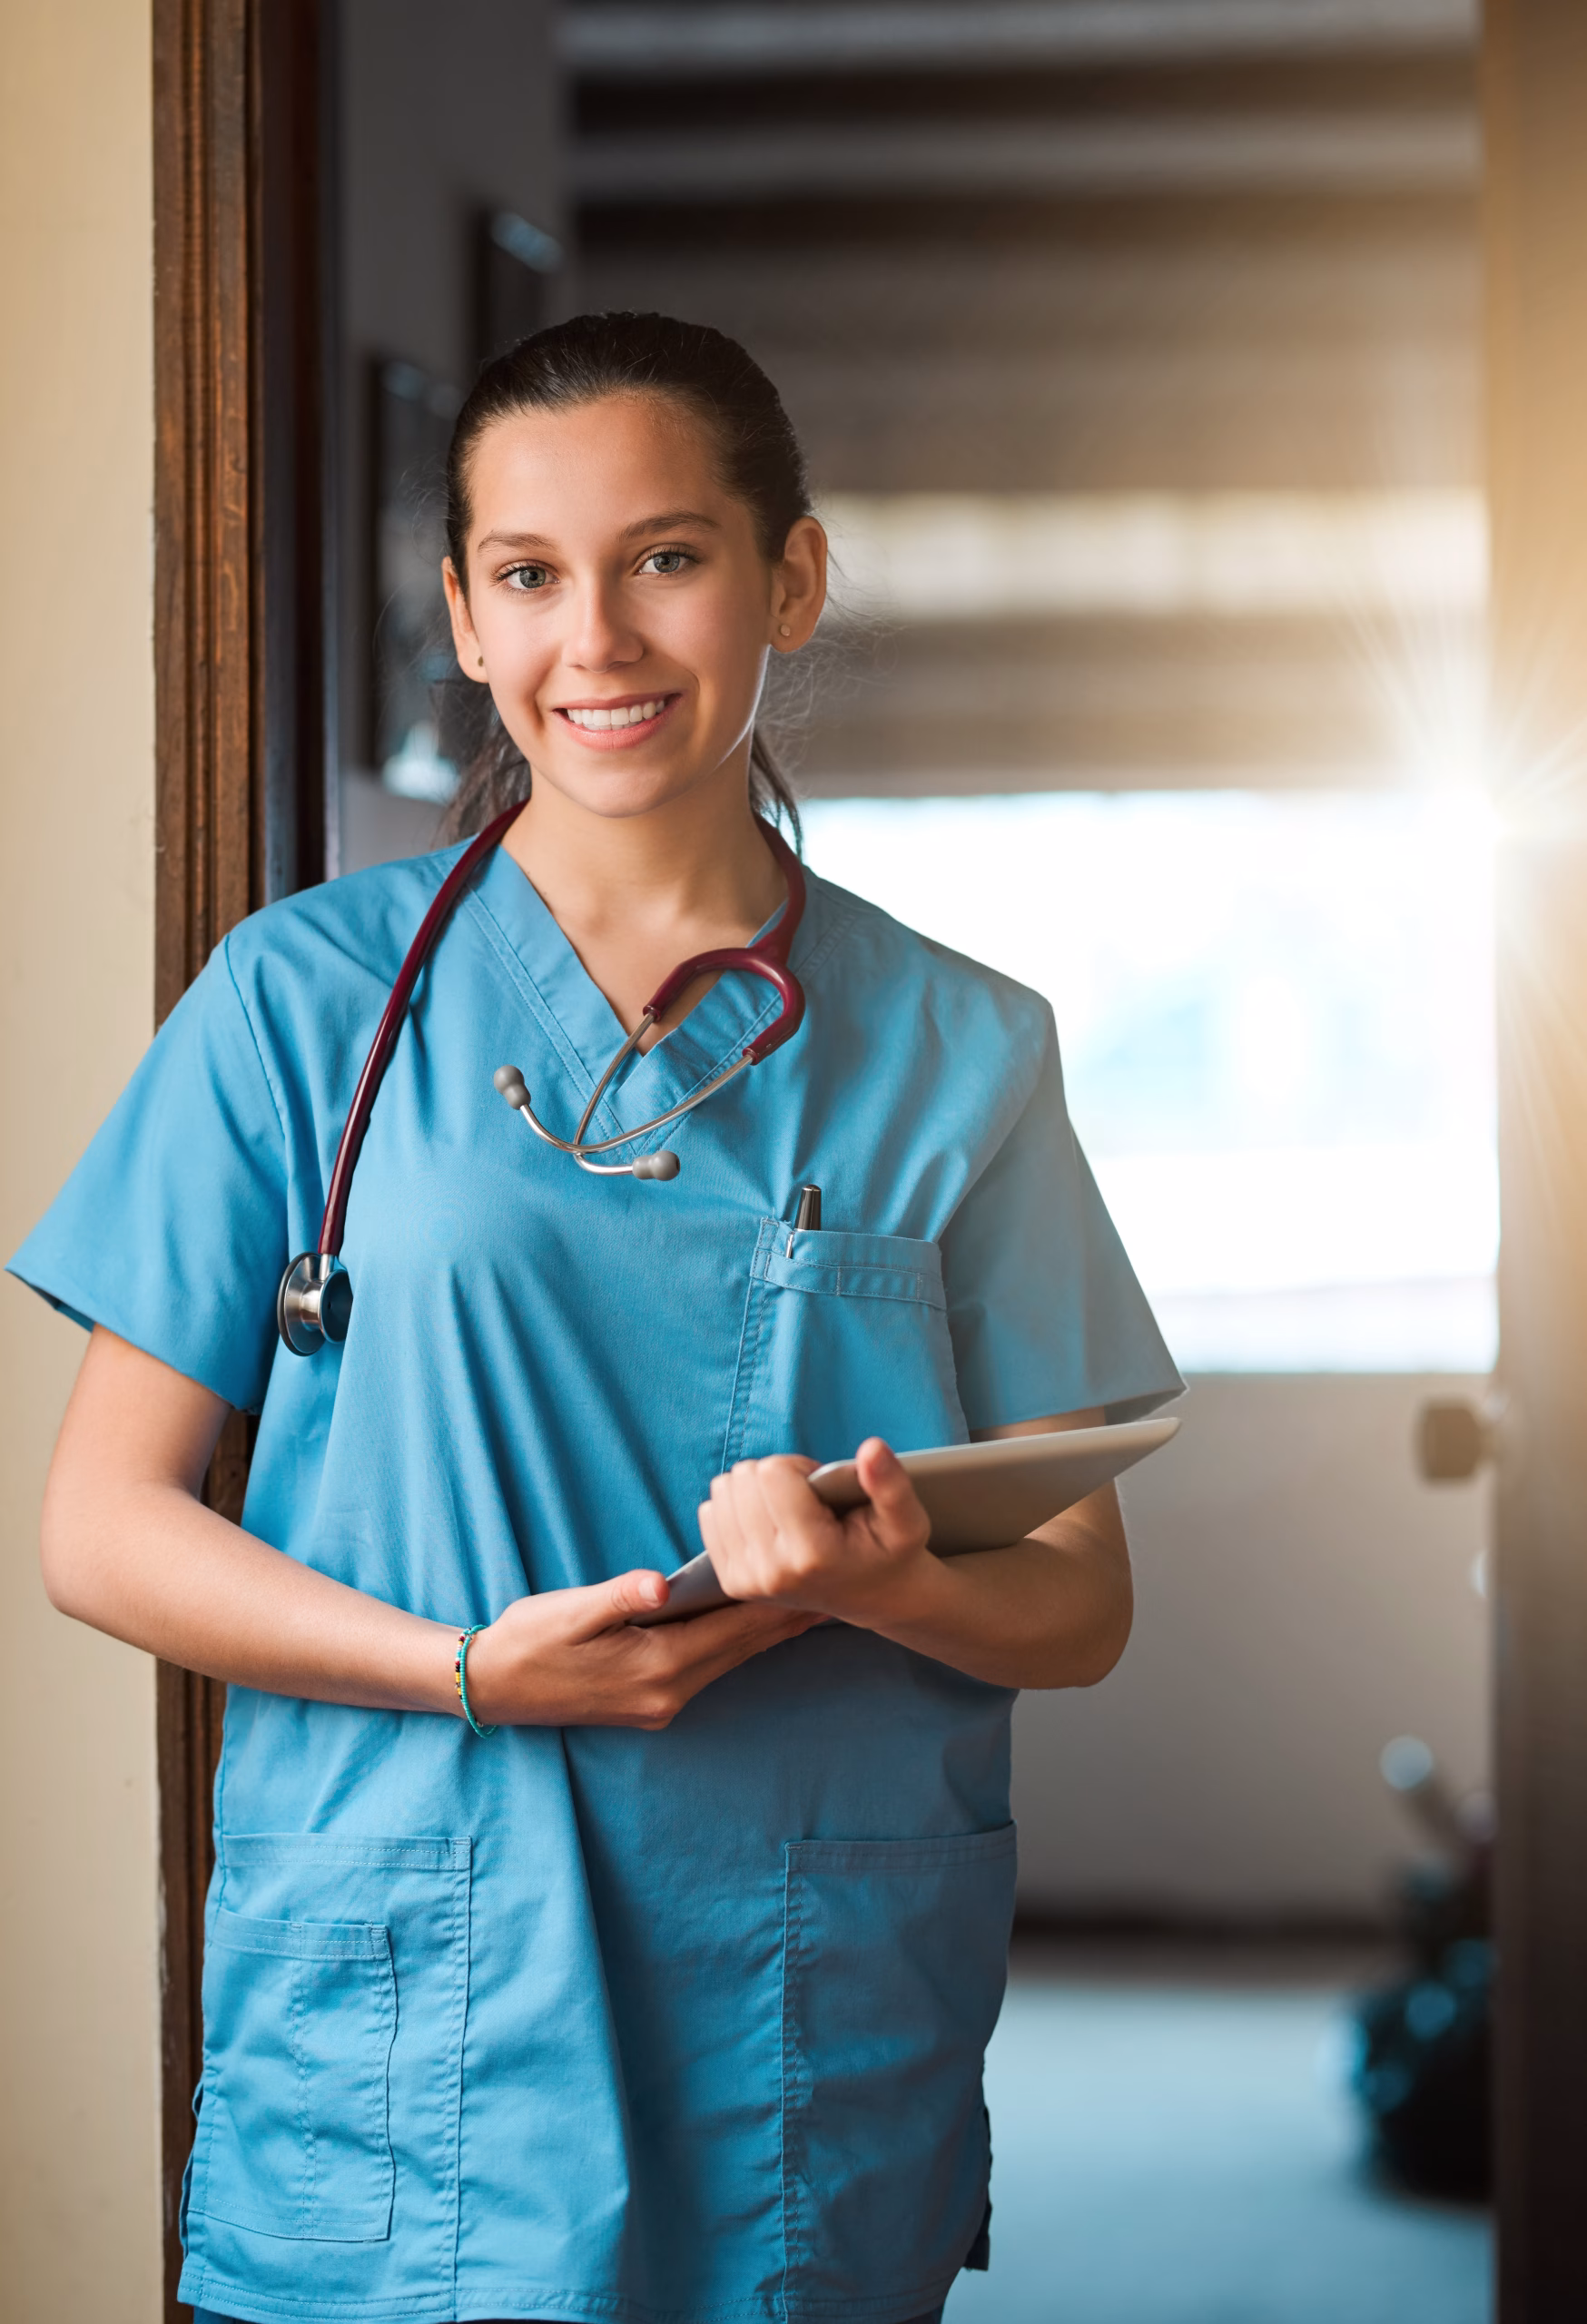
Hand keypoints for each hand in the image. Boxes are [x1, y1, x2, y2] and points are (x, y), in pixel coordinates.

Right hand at [461, 1567, 819, 1729]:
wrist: (491, 1686)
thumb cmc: (528, 1640)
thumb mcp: (569, 1611)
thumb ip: (618, 1595)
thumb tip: (658, 1584)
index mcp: (654, 1667)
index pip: (732, 1630)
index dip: (779, 1604)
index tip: (822, 1583)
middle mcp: (668, 1693)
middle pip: (743, 1648)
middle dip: (788, 1618)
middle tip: (838, 1588)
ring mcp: (661, 1703)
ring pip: (730, 1660)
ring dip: (767, 1632)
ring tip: (810, 1602)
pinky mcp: (652, 1703)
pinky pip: (709, 1667)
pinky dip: (736, 1642)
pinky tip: (753, 1623)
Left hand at [698, 1439, 937, 1627]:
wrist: (875, 1598)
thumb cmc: (890, 1552)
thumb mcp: (906, 1518)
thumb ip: (891, 1482)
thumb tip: (872, 1448)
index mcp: (812, 1554)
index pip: (773, 1473)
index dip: (799, 1466)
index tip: (821, 1487)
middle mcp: (772, 1572)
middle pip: (743, 1479)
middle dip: (776, 1475)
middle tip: (807, 1500)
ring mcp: (747, 1580)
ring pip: (722, 1492)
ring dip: (754, 1490)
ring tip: (789, 1510)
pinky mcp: (732, 1582)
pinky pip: (709, 1515)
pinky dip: (736, 1507)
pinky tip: (769, 1522)